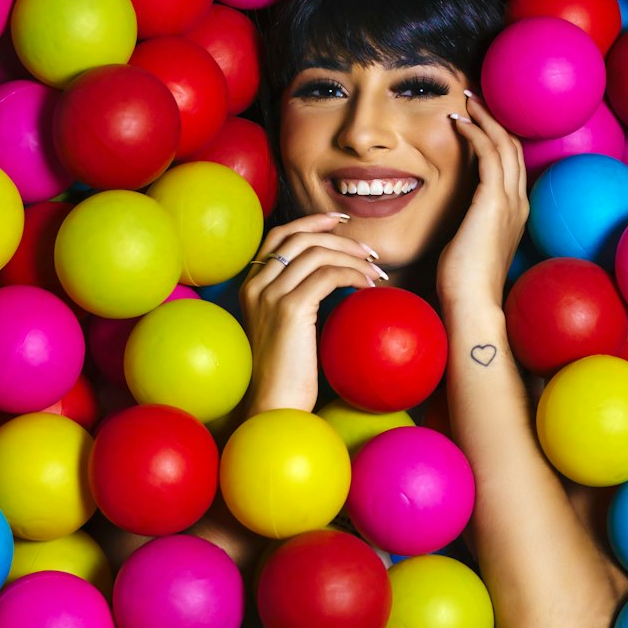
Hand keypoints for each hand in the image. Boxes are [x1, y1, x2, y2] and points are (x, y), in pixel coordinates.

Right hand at [239, 212, 384, 415]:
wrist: (273, 406)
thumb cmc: (287, 375)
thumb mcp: (288, 329)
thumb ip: (300, 300)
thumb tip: (337, 280)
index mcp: (251, 287)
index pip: (279, 236)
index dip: (311, 221)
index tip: (340, 221)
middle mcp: (255, 285)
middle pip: (300, 237)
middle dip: (339, 236)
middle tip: (369, 250)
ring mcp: (269, 295)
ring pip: (317, 252)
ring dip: (353, 256)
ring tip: (376, 270)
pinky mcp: (289, 309)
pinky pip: (328, 275)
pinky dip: (353, 274)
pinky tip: (369, 286)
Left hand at [436, 93, 527, 311]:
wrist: (473, 304)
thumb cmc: (464, 283)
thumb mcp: (469, 244)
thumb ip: (470, 224)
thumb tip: (456, 218)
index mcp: (515, 213)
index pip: (512, 164)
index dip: (497, 137)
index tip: (476, 120)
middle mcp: (519, 202)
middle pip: (513, 147)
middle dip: (494, 119)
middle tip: (473, 99)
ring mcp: (510, 201)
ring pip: (505, 144)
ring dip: (485, 118)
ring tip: (466, 101)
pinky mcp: (494, 202)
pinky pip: (490, 155)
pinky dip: (476, 133)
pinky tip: (459, 123)